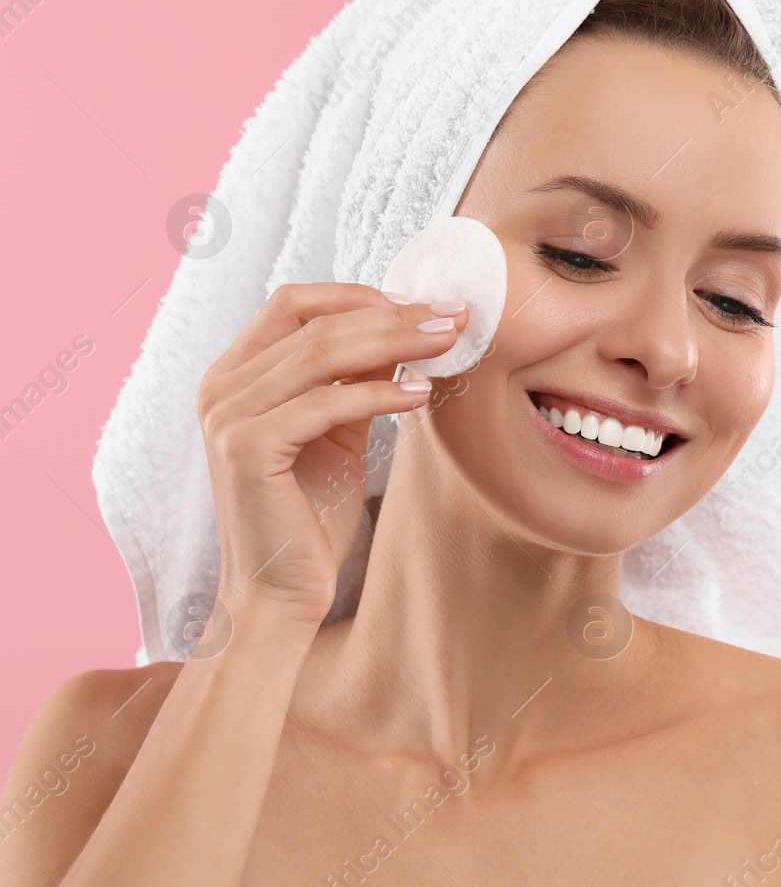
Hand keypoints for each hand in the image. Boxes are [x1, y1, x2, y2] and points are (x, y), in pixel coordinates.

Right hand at [196, 283, 467, 623]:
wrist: (281, 590)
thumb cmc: (310, 514)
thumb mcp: (338, 430)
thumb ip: (358, 377)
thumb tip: (408, 326)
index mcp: (235, 374)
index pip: (293, 302)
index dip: (359, 295)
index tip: (421, 302)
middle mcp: (220, 386)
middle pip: (314, 322)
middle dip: (392, 315)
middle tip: (453, 316)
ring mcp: (227, 415)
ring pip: (321, 352)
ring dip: (395, 342)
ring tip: (448, 344)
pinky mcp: (247, 447)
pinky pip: (326, 402)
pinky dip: (380, 393)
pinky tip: (421, 394)